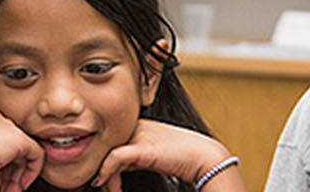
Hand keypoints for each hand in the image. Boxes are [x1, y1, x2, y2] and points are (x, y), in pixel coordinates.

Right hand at [0, 110, 42, 191]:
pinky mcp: (20, 137)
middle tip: (4, 187)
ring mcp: (6, 127)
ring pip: (20, 153)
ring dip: (16, 176)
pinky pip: (36, 154)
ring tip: (9, 189)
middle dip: (7, 171)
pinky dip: (31, 171)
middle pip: (7, 147)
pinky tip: (21, 184)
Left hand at [91, 119, 242, 191]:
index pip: (112, 140)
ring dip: (104, 175)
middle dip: (102, 168)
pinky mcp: (142, 148)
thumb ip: (134, 159)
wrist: (206, 159)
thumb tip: (115, 170)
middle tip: (103, 185)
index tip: (104, 177)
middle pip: (107, 145)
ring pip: (107, 152)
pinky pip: (115, 157)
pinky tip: (105, 182)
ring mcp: (139, 136)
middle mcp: (137, 127)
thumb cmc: (185, 158)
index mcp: (139, 124)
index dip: (104, 159)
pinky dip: (106, 171)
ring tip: (111, 190)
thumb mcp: (153, 156)